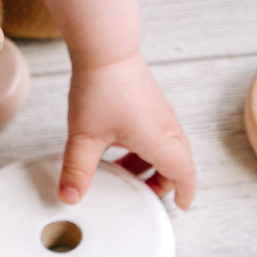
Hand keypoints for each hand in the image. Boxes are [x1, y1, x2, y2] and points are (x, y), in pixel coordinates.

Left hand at [61, 53, 195, 208]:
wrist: (106, 49)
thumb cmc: (102, 88)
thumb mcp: (85, 137)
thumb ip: (77, 170)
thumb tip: (70, 197)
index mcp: (160, 141)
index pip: (185, 174)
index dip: (185, 194)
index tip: (181, 207)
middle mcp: (167, 128)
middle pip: (178, 164)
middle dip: (163, 182)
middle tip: (142, 195)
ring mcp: (160, 113)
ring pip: (166, 148)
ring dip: (150, 165)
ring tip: (122, 173)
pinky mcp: (150, 103)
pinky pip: (156, 133)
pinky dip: (144, 148)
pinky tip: (116, 148)